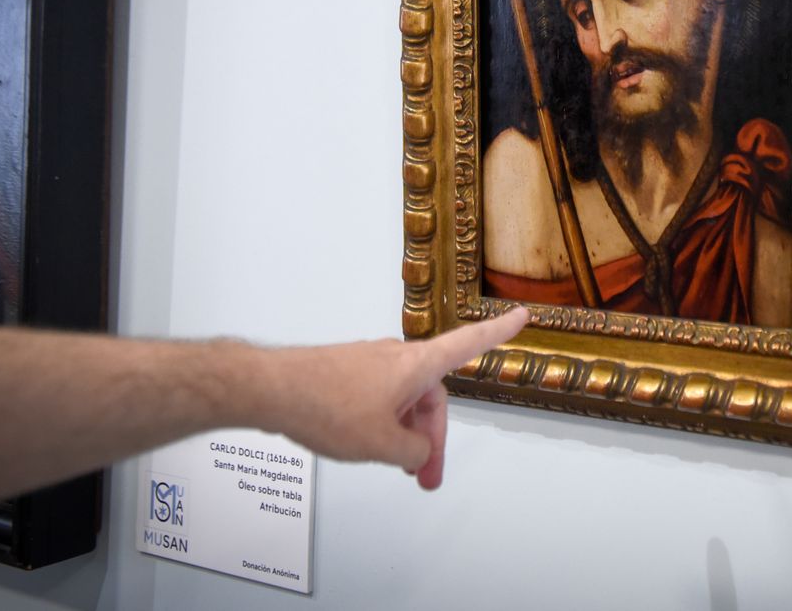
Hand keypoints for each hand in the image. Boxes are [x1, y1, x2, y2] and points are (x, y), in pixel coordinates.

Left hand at [261, 307, 527, 488]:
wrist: (270, 390)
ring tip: (390, 467)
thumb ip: (411, 453)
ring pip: (402, 400)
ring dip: (403, 434)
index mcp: (416, 365)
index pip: (469, 344)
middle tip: (426, 476)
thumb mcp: (381, 444)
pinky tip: (364, 445)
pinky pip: (377, 398)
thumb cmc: (325, 405)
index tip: (520, 315)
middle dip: (430, 438)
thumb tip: (415, 453)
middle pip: (431, 395)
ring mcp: (369, 364)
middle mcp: (396, 358)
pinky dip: (380, 423)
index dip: (498, 333)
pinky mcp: (345, 373)